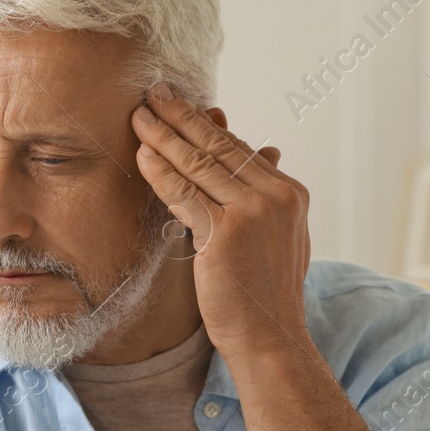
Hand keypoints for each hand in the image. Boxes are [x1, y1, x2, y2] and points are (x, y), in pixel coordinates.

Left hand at [131, 82, 313, 358]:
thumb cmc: (263, 294)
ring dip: (164, 136)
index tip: (182, 105)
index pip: (239, 150)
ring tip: (139, 115)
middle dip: (182, 117)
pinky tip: (143, 155)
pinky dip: (161, 172)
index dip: (207, 125)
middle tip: (154, 93)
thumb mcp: (275, 238)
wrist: (269, 337)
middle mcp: (275, 196)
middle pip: (219, 147)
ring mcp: (251, 213)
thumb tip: (262, 156)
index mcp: (290, 193)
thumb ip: (262, 200)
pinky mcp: (225, 233)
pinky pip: (184, 193)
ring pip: (199, 165)